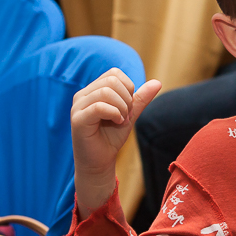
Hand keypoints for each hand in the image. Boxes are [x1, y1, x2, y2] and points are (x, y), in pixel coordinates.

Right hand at [70, 69, 161, 217]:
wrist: (100, 162)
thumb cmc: (111, 138)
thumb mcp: (129, 115)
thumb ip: (140, 99)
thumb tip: (157, 82)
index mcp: (92, 90)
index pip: (114, 73)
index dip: (128, 88)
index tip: (129, 107)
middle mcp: (82, 95)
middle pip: (111, 80)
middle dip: (127, 98)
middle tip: (126, 115)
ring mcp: (78, 107)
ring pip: (106, 92)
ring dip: (122, 107)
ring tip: (121, 121)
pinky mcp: (78, 119)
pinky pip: (99, 107)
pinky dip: (115, 114)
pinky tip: (117, 123)